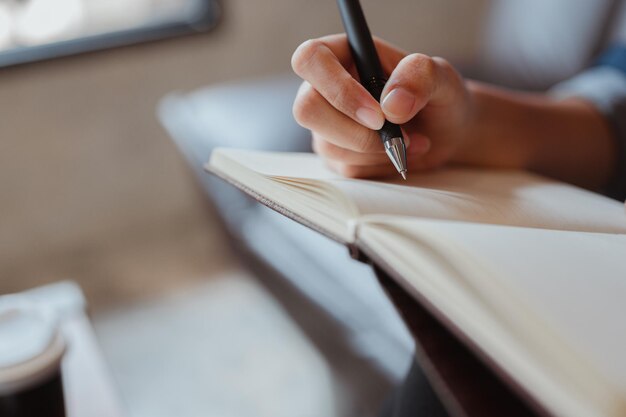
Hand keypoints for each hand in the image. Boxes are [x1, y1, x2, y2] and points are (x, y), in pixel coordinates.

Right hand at [291, 34, 473, 177]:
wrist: (446, 131)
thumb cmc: (439, 95)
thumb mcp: (441, 77)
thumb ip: (419, 77)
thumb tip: (391, 105)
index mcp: (344, 54)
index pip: (310, 59)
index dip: (337, 88)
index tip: (377, 113)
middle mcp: (326, 87)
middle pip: (306, 109)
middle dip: (354, 131)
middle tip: (395, 134)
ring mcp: (326, 123)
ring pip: (327, 144)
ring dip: (374, 150)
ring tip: (409, 141)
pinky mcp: (335, 153)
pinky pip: (345, 168)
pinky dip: (378, 165)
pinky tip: (398, 153)